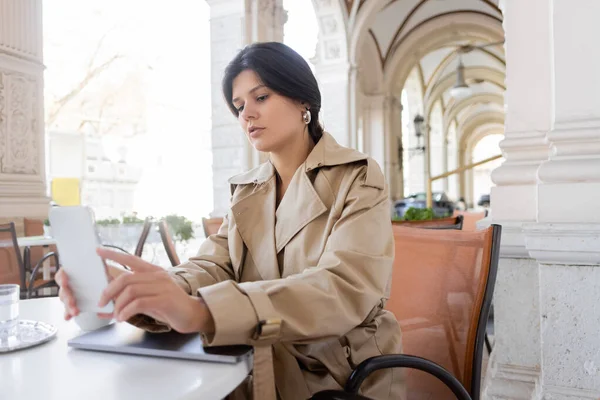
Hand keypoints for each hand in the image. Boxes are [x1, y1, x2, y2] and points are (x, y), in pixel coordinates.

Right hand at [55, 257, 129, 320]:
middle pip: (63, 290)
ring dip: (69, 306)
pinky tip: (69, 317)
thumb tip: (99, 250)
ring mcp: (73, 294)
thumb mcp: (102, 267)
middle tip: (72, 301)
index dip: (62, 277)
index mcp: (74, 273)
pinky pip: (70, 309)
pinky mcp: (77, 304)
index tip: (66, 280)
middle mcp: (71, 283)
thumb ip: (98, 261)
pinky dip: (69, 313)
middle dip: (66, 296)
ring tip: (75, 311)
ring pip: (66, 300)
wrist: (114, 287)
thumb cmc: (104, 275)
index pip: (62, 273)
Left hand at [96, 248, 214, 333]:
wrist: (193, 315)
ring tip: (116, 315)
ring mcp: (162, 287)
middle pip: (126, 278)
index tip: (98, 251)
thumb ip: (134, 293)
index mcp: (154, 271)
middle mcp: (158, 276)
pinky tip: (123, 318)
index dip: (114, 254)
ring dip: (118, 305)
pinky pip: (139, 303)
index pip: (131, 259)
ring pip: (131, 291)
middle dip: (109, 291)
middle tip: (101, 303)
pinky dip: (126, 311)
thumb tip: (110, 296)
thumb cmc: (169, 306)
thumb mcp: (150, 296)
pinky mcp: (165, 300)